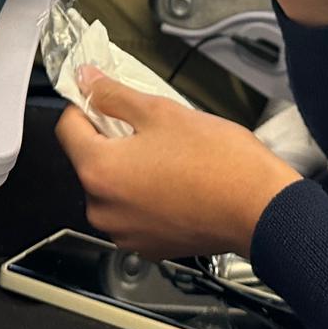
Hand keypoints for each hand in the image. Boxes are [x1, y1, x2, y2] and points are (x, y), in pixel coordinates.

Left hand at [56, 67, 301, 258]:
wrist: (259, 208)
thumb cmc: (218, 163)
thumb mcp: (162, 112)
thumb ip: (115, 95)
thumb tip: (88, 82)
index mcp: (99, 172)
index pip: (67, 128)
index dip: (85, 105)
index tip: (103, 98)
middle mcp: (104, 209)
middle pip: (91, 161)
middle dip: (113, 139)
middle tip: (151, 126)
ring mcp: (125, 233)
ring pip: (114, 188)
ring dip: (131, 169)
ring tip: (171, 156)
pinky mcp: (148, 246)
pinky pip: (134, 213)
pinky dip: (148, 196)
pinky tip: (178, 181)